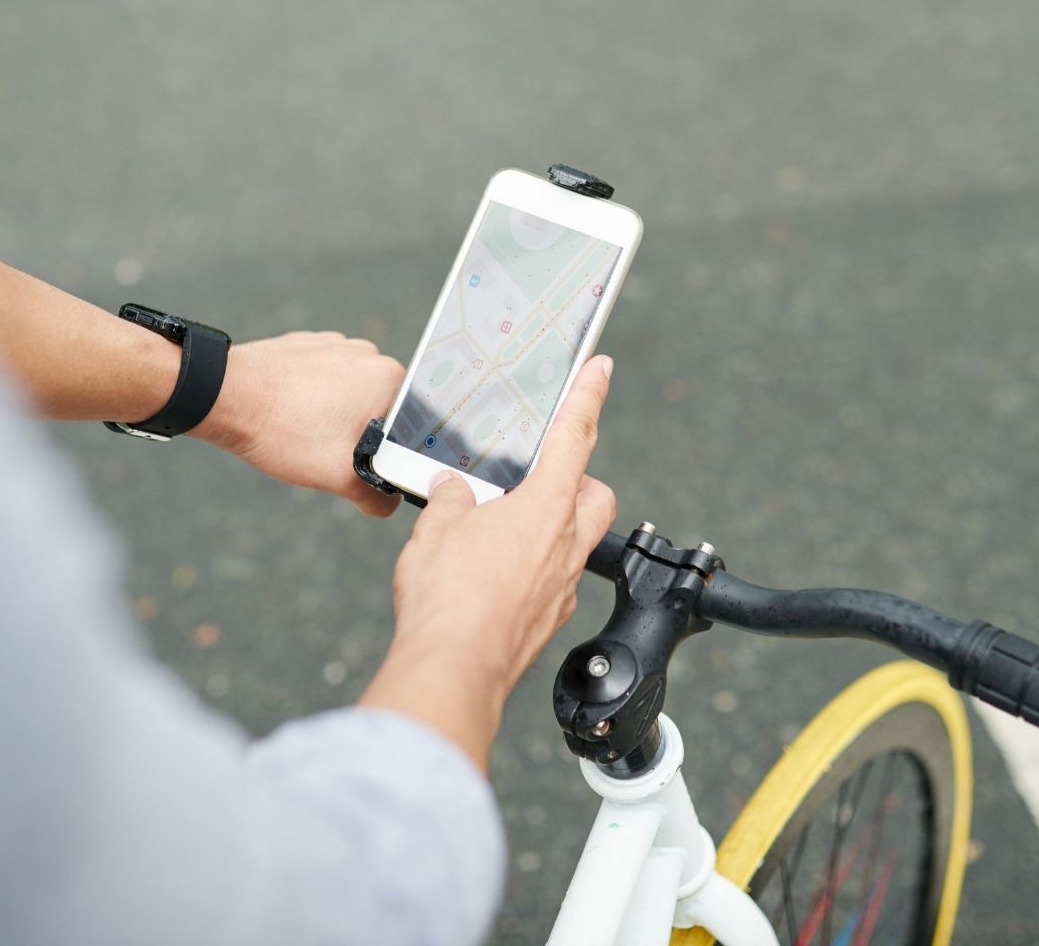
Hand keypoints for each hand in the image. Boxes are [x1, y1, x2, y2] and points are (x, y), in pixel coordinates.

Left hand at [192, 331, 405, 516]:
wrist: (223, 395)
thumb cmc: (283, 429)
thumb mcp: (338, 477)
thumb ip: (375, 496)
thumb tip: (387, 504)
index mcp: (388, 378)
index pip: (407, 425)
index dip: (387, 452)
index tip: (359, 464)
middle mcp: (367, 354)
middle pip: (377, 409)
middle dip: (357, 434)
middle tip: (326, 450)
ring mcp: (334, 344)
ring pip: (347, 395)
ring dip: (332, 416)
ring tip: (302, 431)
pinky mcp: (306, 345)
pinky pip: (320, 379)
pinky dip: (309, 399)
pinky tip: (288, 414)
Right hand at [359, 357, 617, 769]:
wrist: (453, 668)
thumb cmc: (448, 598)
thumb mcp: (437, 530)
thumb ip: (452, 500)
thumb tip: (454, 491)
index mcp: (546, 507)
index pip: (575, 436)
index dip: (588, 397)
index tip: (601, 370)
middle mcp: (566, 544)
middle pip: (596, 496)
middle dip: (579, 480)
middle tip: (543, 477)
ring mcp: (561, 586)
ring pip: (577, 542)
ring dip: (552, 528)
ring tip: (505, 529)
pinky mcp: (548, 620)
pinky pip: (553, 581)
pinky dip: (534, 569)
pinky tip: (496, 577)